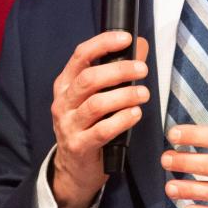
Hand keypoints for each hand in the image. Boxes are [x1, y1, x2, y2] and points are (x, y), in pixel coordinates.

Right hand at [51, 32, 149, 207]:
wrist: (73, 169)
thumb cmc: (88, 126)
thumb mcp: (96, 97)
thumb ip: (115, 73)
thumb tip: (140, 46)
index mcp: (66, 84)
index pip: (80, 55)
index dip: (103, 43)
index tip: (126, 38)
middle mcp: (63, 102)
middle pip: (89, 79)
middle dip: (119, 71)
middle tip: (142, 70)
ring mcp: (68, 125)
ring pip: (96, 104)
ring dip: (124, 96)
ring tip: (144, 94)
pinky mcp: (78, 146)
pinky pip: (101, 130)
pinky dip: (122, 120)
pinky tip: (135, 114)